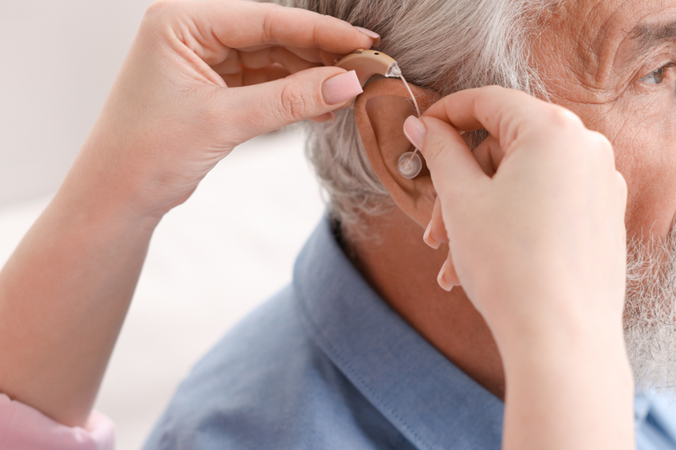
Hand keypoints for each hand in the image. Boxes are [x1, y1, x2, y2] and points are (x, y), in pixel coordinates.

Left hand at [0, 0, 375, 426]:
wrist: (117, 197)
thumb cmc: (149, 153)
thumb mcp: (226, 120)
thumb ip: (290, 98)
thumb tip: (349, 83)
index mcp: (182, 22)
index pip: (264, 18)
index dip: (319, 31)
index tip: (363, 41)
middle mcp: (192, 33)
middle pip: (272, 36)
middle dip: (319, 55)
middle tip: (366, 67)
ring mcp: (203, 59)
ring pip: (272, 60)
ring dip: (310, 77)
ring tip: (350, 91)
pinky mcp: (213, 87)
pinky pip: (264, 83)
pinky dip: (293, 95)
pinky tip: (324, 107)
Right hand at [409, 86, 627, 339]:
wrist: (562, 338)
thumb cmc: (511, 266)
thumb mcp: (462, 200)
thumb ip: (441, 150)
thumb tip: (423, 125)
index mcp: (553, 130)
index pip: (488, 101)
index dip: (445, 115)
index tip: (418, 133)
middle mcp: (587, 148)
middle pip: (506, 146)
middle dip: (462, 184)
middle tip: (433, 225)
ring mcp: (602, 184)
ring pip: (524, 180)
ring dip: (482, 212)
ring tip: (451, 260)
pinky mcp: (605, 217)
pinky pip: (549, 203)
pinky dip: (514, 222)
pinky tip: (485, 262)